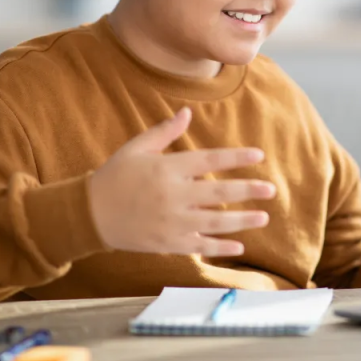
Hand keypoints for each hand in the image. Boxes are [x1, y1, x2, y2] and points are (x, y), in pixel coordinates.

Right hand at [88, 107, 276, 256]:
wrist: (88, 214)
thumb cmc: (115, 176)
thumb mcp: (137, 148)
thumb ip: (165, 132)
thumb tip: (187, 112)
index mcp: (167, 168)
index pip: (209, 160)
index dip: (236, 157)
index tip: (258, 155)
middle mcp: (172, 195)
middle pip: (218, 193)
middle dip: (248, 191)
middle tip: (272, 190)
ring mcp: (170, 222)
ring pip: (214, 222)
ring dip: (242, 221)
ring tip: (264, 218)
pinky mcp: (166, 243)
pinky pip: (199, 246)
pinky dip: (220, 248)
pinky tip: (239, 246)